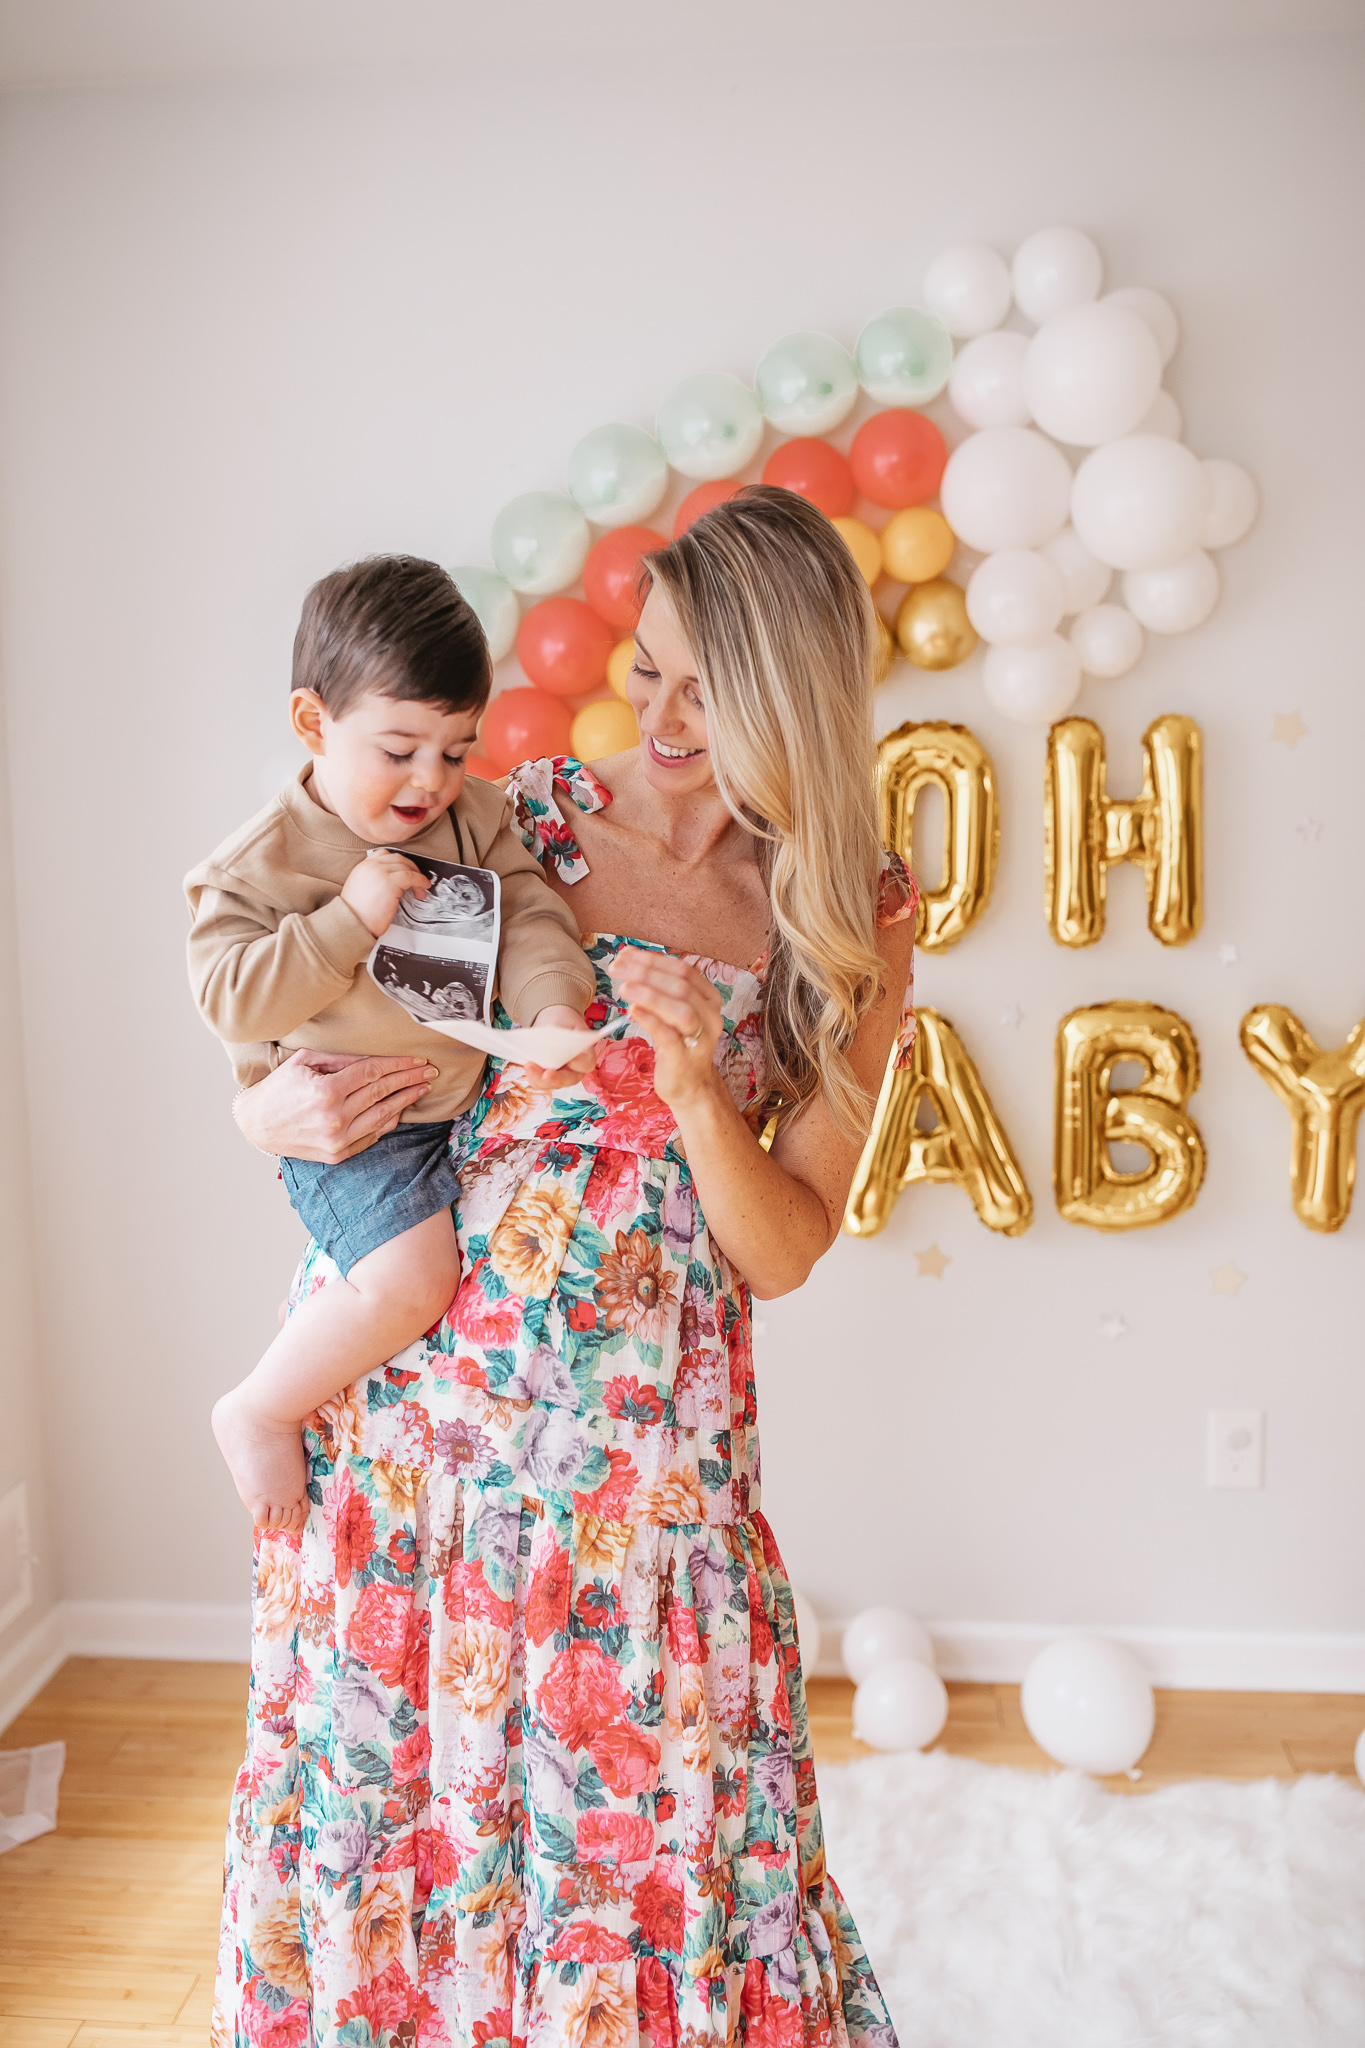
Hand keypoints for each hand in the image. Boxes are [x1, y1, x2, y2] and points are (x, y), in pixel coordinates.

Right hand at [234, 1048, 438, 1162]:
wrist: (258, 1125)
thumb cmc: (280, 1088)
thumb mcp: (304, 1062)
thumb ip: (340, 1058)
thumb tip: (373, 1057)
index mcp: (326, 1091)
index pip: (373, 1073)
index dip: (398, 1065)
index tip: (417, 1060)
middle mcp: (335, 1118)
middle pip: (383, 1093)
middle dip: (410, 1080)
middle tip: (430, 1071)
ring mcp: (338, 1140)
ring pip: (383, 1116)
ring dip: (406, 1100)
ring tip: (422, 1088)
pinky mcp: (339, 1154)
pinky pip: (373, 1135)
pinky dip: (390, 1121)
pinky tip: (401, 1108)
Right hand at [340, 849, 428, 938]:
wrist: (352, 923)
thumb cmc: (357, 914)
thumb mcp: (361, 890)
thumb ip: (373, 880)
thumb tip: (392, 882)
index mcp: (363, 867)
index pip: (384, 855)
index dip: (399, 862)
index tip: (406, 869)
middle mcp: (370, 866)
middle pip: (397, 858)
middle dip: (410, 868)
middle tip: (417, 879)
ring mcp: (380, 872)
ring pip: (406, 867)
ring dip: (417, 877)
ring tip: (420, 888)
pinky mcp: (390, 882)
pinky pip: (411, 876)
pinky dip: (420, 881)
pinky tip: (422, 888)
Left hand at [520, 1006, 598, 1091]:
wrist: (554, 1025)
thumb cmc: (562, 1023)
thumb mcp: (563, 1023)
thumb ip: (559, 1034)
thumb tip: (548, 1046)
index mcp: (586, 1055)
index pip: (586, 1062)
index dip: (580, 1063)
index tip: (572, 1060)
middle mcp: (575, 1070)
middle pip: (567, 1079)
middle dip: (555, 1079)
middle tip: (545, 1075)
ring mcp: (561, 1076)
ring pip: (551, 1084)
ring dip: (539, 1078)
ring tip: (529, 1066)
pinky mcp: (547, 1077)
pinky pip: (539, 1081)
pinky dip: (532, 1075)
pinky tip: (527, 1066)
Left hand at [612, 949, 723, 1111]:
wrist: (691, 1086)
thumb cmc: (677, 1042)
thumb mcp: (670, 1010)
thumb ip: (655, 984)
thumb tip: (628, 956)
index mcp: (708, 998)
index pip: (683, 969)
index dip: (653, 960)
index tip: (625, 955)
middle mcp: (709, 1015)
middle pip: (681, 985)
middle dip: (646, 972)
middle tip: (617, 968)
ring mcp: (700, 1038)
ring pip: (680, 1009)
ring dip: (650, 994)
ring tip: (624, 988)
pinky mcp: (684, 1058)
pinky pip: (669, 1036)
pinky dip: (651, 1020)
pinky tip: (632, 1011)